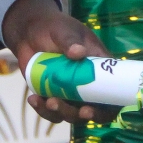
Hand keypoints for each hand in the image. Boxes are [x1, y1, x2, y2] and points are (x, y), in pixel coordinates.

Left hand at [1, 0, 116, 124]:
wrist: (30, 32)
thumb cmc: (54, 27)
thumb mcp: (64, 30)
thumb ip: (70, 41)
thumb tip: (79, 52)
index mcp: (99, 68)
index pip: (113, 93)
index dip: (109, 107)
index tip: (93, 109)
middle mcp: (88, 84)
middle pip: (93, 109)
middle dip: (81, 115)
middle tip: (72, 110)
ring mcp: (70, 92)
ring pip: (71, 113)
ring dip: (61, 112)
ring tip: (46, 102)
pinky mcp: (52, 95)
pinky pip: (52, 111)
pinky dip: (43, 110)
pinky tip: (33, 99)